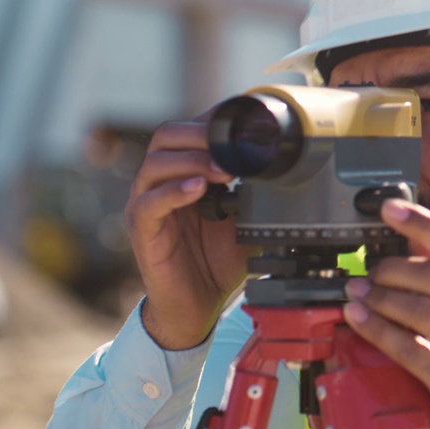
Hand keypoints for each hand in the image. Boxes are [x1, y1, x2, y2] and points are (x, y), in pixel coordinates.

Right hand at [125, 112, 251, 349]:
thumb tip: (288, 170)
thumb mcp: (247, 221)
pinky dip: (173, 192)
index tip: (243, 120)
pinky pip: (147, 204)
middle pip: (166, 136)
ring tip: (224, 171)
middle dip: (201, 133)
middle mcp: (160, 183)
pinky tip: (198, 190)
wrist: (197, 308)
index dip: (213, 121)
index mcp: (184, 174)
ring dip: (193, 161)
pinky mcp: (141, 231)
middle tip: (233, 145)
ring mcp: (146, 205)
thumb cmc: (218, 263)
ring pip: (155, 164)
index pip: (189, 131)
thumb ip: (257, 194)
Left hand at [342, 199, 429, 428]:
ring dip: (380, 299)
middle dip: (393, 268)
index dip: (424, 223)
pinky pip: (411, 351)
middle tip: (370, 270)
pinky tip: (360, 322)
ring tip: (357, 294)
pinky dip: (379, 333)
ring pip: (421, 311)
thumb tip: (417, 244)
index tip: (391, 209)